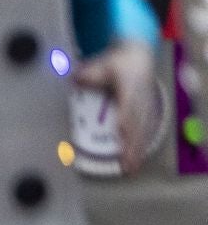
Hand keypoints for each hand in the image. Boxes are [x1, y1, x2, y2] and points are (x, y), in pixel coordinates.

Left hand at [75, 40, 160, 175]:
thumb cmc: (116, 62)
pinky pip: (146, 130)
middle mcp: (140, 98)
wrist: (138, 56)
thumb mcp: (101, 64)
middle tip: (126, 165)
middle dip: (132, 145)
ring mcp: (146, 105)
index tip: (121, 133)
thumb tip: (74, 80)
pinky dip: (142, 145)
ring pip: (143, 130)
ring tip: (131, 168)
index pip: (127, 105)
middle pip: (136, 123)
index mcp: (129, 85)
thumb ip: (88, 74)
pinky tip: (137, 160)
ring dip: (138, 150)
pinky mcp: (149, 111)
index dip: (125, 119)